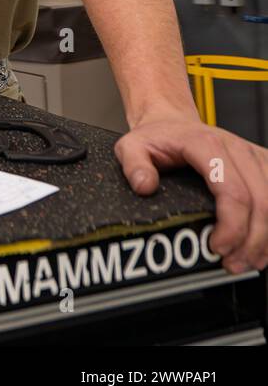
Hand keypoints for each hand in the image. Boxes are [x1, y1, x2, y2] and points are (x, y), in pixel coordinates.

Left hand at [116, 111, 267, 273]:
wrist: (172, 123)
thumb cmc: (156, 137)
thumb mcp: (131, 146)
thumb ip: (134, 165)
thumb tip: (144, 186)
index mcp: (206, 145)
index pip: (233, 192)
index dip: (232, 225)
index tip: (218, 247)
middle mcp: (237, 149)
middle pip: (261, 202)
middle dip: (251, 240)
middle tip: (232, 263)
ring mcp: (254, 156)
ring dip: (266, 237)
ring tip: (247, 260)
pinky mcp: (264, 164)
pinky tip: (262, 244)